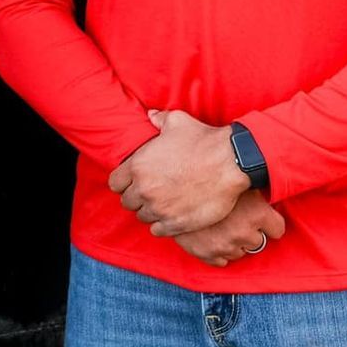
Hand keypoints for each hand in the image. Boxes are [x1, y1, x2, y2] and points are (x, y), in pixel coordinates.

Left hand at [108, 109, 248, 236]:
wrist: (230, 162)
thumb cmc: (203, 140)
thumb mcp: (177, 122)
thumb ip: (159, 119)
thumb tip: (151, 115)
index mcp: (138, 166)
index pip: (115, 183)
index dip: (124, 182)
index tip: (135, 181)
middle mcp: (144, 189)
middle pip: (127, 202)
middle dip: (137, 197)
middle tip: (152, 192)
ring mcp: (160, 208)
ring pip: (142, 216)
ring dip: (150, 211)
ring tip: (164, 204)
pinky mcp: (176, 223)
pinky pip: (157, 231)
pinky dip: (162, 225)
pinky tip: (172, 216)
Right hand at [174, 189, 284, 267]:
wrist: (172, 185)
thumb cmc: (208, 177)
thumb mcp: (236, 178)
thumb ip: (256, 189)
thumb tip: (268, 183)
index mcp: (258, 213)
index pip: (278, 229)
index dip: (269, 222)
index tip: (262, 217)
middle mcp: (245, 232)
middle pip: (258, 242)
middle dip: (249, 232)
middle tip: (235, 218)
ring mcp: (226, 246)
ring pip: (239, 252)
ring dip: (232, 242)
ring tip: (220, 226)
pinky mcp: (207, 255)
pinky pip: (221, 262)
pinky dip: (217, 252)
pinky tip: (211, 237)